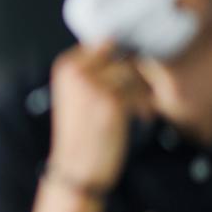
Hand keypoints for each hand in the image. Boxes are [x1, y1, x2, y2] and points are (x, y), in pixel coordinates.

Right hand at [47, 41, 153, 192]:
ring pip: (134, 74)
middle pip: (121, 56)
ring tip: (137, 108)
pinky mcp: (112, 102)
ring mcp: (94, 85)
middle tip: (134, 95)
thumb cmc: (81, 133)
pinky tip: (140, 117)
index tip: (123, 77)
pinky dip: (145, 105)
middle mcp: (77, 72)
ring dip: (141, 90)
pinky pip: (140, 92)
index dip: (119, 58)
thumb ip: (92, 69)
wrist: (76, 167)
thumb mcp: (76, 94)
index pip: (104, 43)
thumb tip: (127, 49)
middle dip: (133, 75)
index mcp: (66, 66)